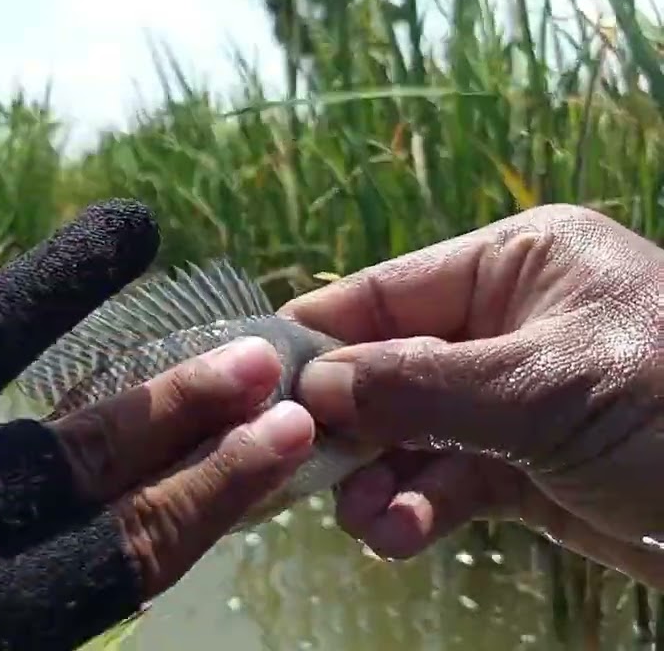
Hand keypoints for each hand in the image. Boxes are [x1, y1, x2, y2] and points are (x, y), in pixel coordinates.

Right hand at [279, 204, 662, 586]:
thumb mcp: (545, 388)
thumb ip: (419, 386)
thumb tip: (312, 389)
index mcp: (518, 263)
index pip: (384, 290)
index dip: (318, 338)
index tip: (253, 386)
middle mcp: (506, 322)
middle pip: (387, 367)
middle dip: (350, 424)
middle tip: (301, 471)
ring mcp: (513, 399)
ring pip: (410, 434)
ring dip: (380, 480)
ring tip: (367, 522)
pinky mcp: (527, 468)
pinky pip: (446, 480)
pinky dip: (417, 508)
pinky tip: (399, 535)